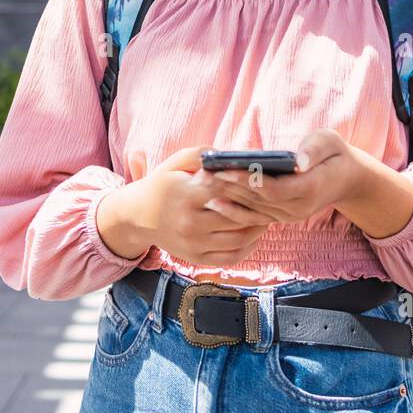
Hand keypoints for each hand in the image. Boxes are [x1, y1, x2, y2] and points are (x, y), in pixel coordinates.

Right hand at [107, 146, 279, 265]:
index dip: (246, 185)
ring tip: (268, 216)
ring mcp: (193, 244)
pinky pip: (230, 257)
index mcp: (185, 195)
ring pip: (237, 239)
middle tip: (274, 199)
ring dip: (258, 228)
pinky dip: (248, 248)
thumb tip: (226, 155)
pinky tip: (255, 235)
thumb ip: (200, 154)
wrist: (138, 216)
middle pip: (236, 216)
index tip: (261, 179)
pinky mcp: (196, 258)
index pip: (225, 189)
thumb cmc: (162, 184)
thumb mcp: (174, 163)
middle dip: (258, 207)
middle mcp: (189, 222)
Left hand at [199, 129, 371, 225]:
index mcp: (309, 190)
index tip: (224, 169)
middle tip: (202, 176)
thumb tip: (298, 162)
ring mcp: (288, 217)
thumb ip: (314, 150)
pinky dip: (233, 209)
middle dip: (228, 188)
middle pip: (256, 201)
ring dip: (226, 198)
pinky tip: (214, 200)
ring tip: (202, 185)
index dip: (247, 180)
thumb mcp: (330, 143)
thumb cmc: (334, 154)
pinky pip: (254, 217)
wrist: (346, 179)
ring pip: (252, 211)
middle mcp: (296, 209)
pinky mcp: (280, 217)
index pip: (272, 189)